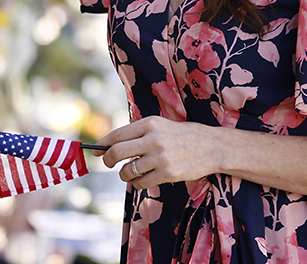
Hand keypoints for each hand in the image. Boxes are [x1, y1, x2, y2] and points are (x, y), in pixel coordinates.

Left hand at [98, 115, 224, 188]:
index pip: (117, 134)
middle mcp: (153, 139)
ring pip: (128, 171)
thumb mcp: (160, 126)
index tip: (95, 151)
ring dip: (124, 174)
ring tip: (129, 172)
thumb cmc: (181, 136)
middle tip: (108, 163)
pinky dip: (137, 183)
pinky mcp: (167, 174)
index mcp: (149, 124)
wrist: (211, 146)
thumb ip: (138, 133)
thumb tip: (111, 145)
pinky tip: (141, 179)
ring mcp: (160, 157)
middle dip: (107, 160)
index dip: (102, 144)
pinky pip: (141, 182)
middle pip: (116, 152)